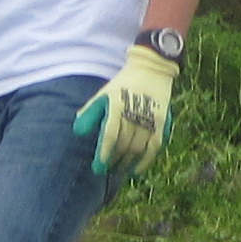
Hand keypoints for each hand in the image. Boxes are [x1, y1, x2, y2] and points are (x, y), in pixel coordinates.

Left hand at [73, 42, 181, 177]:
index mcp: (117, 106)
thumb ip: (90, 112)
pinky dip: (144, 162)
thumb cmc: (122, 85)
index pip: (110, 135)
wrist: (151, 70)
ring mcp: (150, 119)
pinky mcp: (162, 122)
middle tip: (106, 171)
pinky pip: (153, 147)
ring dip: (126, 163)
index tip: (98, 168)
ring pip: (137, 149)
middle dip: (113, 161)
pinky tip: (135, 171)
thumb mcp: (103, 94)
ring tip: (118, 171)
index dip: (104, 154)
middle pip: (123, 145)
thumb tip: (78, 131)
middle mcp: (134, 114)